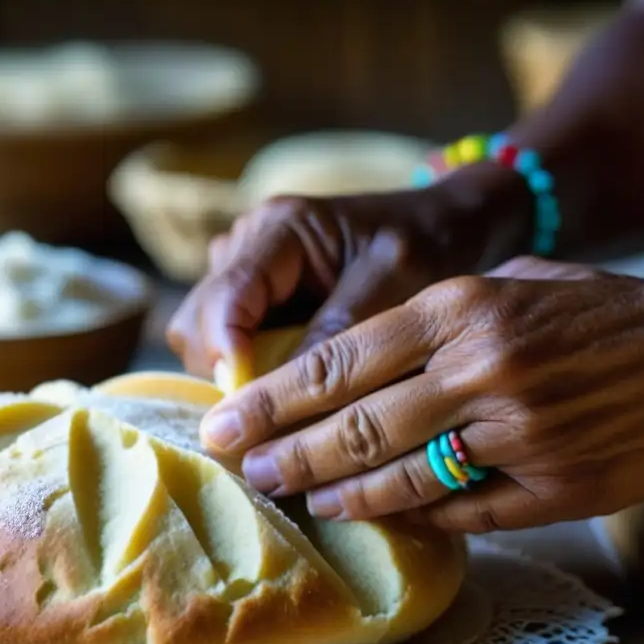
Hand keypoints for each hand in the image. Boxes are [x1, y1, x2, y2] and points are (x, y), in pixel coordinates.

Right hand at [166, 163, 529, 378]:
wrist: (447, 223)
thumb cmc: (429, 242)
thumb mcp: (396, 281)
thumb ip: (340, 331)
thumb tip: (285, 394)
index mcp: (280, 228)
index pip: (225, 298)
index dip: (227, 356)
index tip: (251, 408)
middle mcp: (247, 247)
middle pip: (196, 323)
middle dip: (224, 373)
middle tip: (270, 419)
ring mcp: (245, 275)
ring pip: (203, 340)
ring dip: (233, 378)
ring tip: (283, 409)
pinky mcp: (255, 303)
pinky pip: (228, 348)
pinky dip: (248, 376)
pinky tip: (286, 396)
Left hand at [198, 256, 643, 532]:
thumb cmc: (596, 313)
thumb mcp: (510, 284)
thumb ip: (431, 320)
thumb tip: (351, 368)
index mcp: (460, 309)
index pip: (337, 361)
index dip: (269, 399)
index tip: (224, 421)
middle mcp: (479, 371)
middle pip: (351, 424)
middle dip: (282, 452)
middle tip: (240, 467)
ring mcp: (515, 435)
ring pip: (394, 475)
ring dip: (331, 491)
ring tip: (291, 496)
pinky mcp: (549, 490)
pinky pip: (454, 510)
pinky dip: (402, 514)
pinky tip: (364, 514)